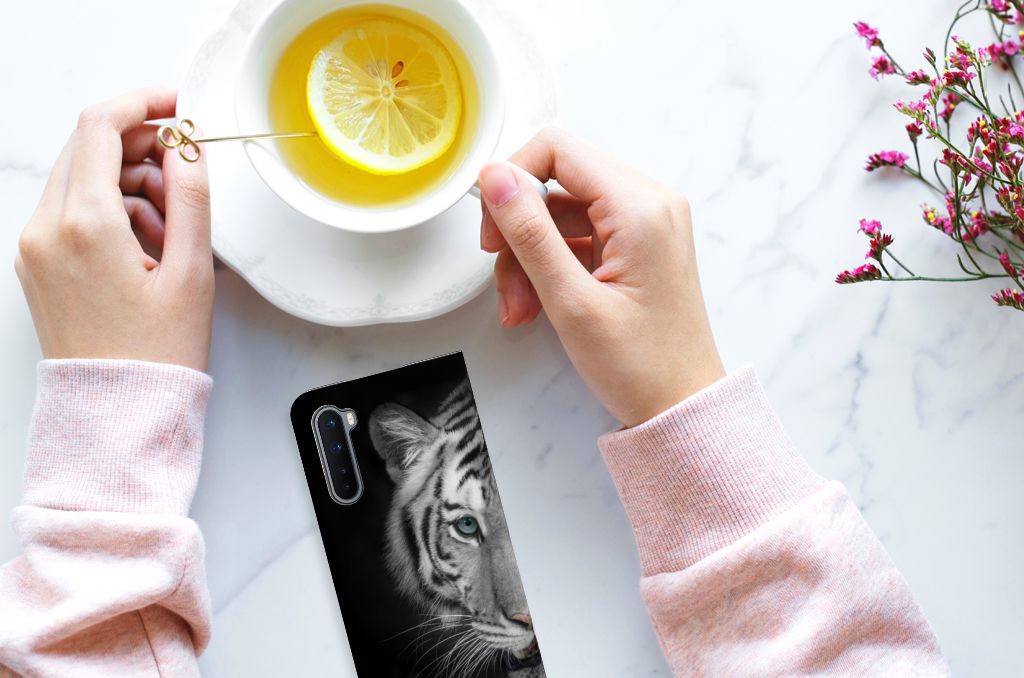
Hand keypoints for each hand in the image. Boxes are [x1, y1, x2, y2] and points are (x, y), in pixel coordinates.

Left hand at [15, 88, 213, 371]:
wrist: (117, 411)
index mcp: (85, 225)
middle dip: (141, 147)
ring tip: (173, 228)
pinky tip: (147, 244)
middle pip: (88, 148)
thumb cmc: (155, 355)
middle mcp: (47, 229)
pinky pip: (72, 210)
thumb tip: (188, 148)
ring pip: (82, 178)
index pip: (101, 127)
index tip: (176, 105)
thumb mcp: (191, 272)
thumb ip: (192, 198)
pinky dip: (111, 209)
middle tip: (185, 173)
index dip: (143, 103)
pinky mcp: (38, 262)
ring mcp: (36, 246)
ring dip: (129, 182)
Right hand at [478, 128, 723, 426]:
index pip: (558, 149)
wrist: (683, 408)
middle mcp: (649, 203)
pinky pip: (578, 237)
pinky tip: (537, 306)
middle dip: (519, 231)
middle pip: (557, 182)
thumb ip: (530, 233)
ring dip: (529, 257)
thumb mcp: (571, 301)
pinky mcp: (637, 245)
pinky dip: (550, 267)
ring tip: (520, 309)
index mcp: (641, 207)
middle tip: (502, 279)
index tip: (492, 227)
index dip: (513, 179)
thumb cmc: (641, 366)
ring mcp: (645, 224)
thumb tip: (495, 177)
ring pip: (561, 214)